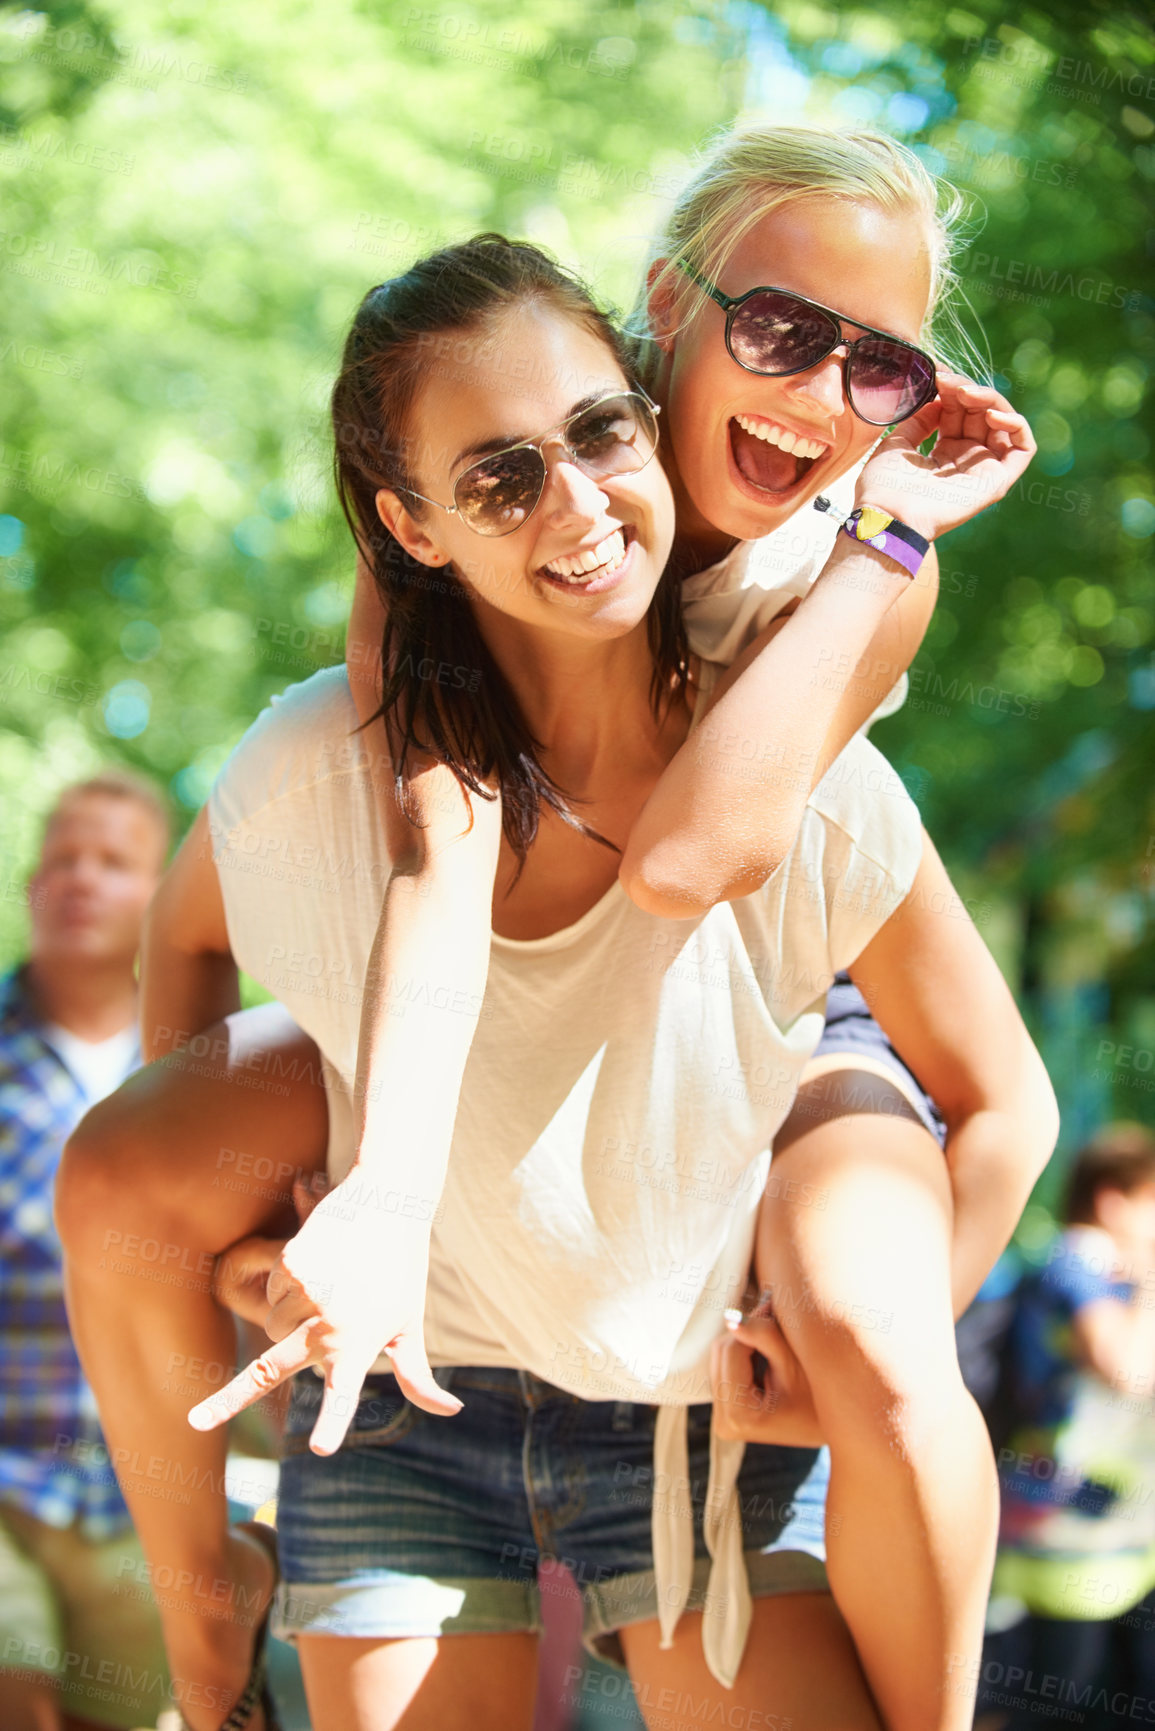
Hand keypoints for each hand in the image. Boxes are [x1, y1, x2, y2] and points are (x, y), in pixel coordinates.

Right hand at [189, 1173, 460, 1452]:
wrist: (387, 1203)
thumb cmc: (402, 1272)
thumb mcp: (410, 1326)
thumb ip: (418, 1377)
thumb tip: (453, 1412)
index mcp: (360, 1344)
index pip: (345, 1393)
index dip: (333, 1421)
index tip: (321, 1449)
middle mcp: (328, 1323)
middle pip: (269, 1370)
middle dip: (228, 1400)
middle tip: (196, 1421)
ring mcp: (304, 1294)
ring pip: (272, 1328)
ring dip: (288, 1323)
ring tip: (329, 1293)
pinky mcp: (287, 1266)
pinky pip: (271, 1296)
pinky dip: (285, 1293)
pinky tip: (317, 1271)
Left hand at [711, 1302, 822, 1446]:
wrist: (827, 1431)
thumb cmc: (817, 1401)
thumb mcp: (793, 1365)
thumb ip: (763, 1337)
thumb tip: (730, 1316)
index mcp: (740, 1416)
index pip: (732, 1351)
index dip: (752, 1325)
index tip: (774, 1307)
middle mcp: (724, 1422)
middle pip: (721, 1353)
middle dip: (747, 1333)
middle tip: (775, 1320)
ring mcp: (722, 1420)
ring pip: (721, 1356)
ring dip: (745, 1341)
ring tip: (775, 1340)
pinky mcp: (725, 1413)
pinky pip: (725, 1368)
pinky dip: (744, 1355)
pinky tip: (767, 1358)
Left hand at [855, 370, 1035, 542]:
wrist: (887, 515)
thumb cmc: (884, 486)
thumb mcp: (897, 441)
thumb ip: (919, 418)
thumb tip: (937, 397)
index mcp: (943, 452)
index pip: (959, 410)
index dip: (952, 389)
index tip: (936, 375)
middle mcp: (966, 460)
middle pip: (981, 412)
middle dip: (966, 390)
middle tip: (947, 380)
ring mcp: (983, 470)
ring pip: (1003, 423)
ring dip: (989, 399)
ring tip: (965, 393)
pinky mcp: (997, 482)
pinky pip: (1023, 448)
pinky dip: (1015, 424)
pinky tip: (991, 413)